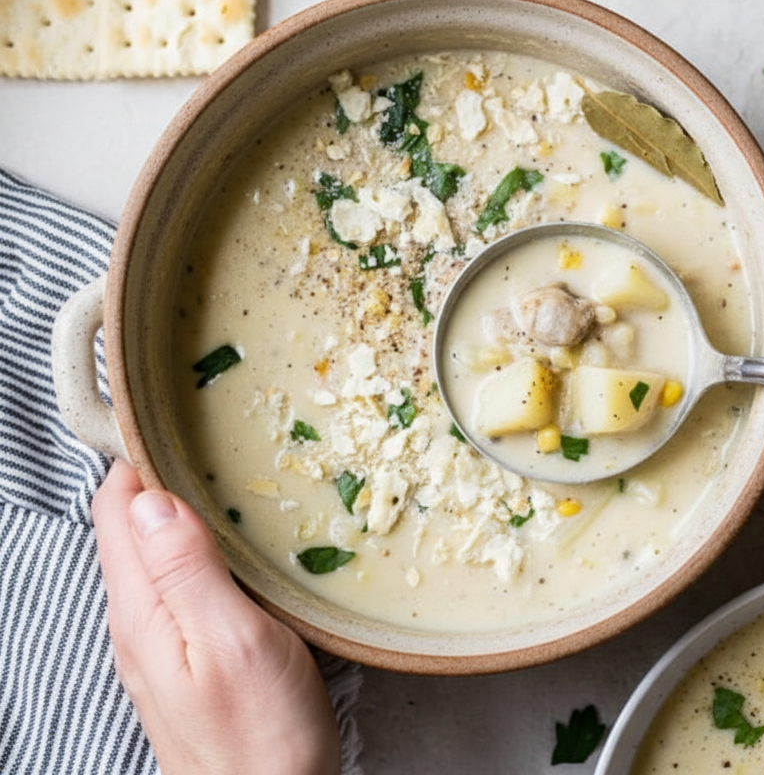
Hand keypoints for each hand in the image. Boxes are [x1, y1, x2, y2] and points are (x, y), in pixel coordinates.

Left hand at [93, 460, 340, 774]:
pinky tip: (235, 544)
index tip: (173, 415)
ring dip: (180, 509)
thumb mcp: (233, 642)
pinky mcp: (186, 655)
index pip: (116, 508)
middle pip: (130, 527)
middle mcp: (138, 621)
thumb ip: (189, 570)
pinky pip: (179, 582)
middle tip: (207, 432)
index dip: (140, 455)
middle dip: (160, 474)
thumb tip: (154, 501)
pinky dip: (199, 548)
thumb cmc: (260, 735)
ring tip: (224, 474)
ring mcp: (159, 640)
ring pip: (155, 553)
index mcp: (142, 609)